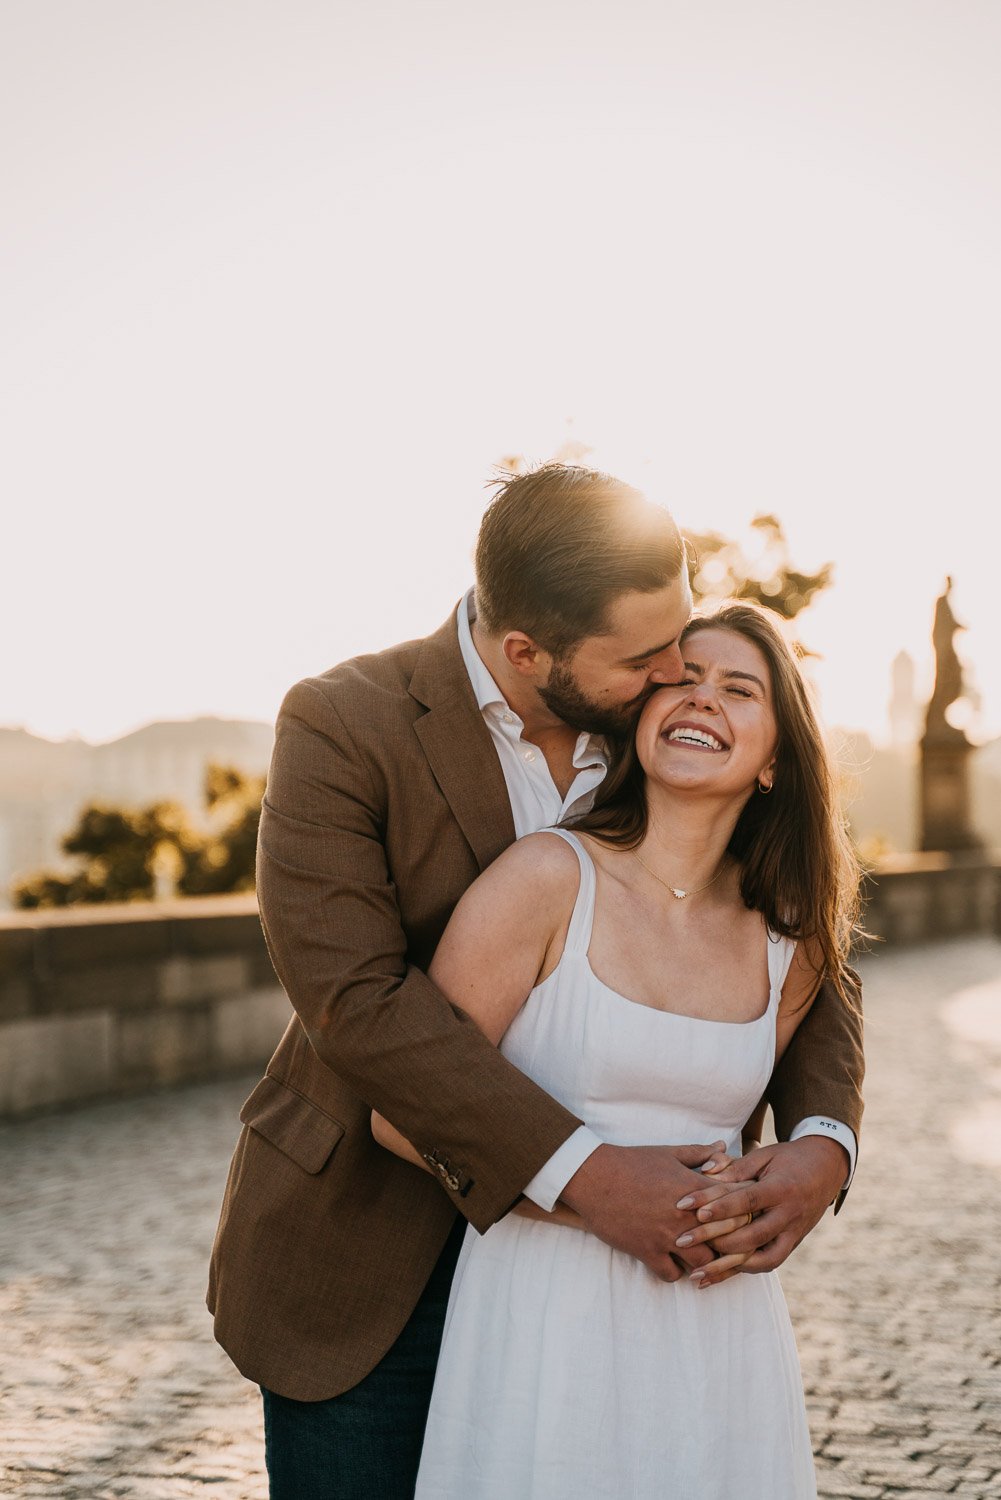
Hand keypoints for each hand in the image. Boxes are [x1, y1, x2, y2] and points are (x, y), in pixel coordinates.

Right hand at [561, 1142, 729, 1280]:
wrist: (594, 1177)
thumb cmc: (631, 1162)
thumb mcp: (668, 1153)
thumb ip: (699, 1153)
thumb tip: (722, 1147)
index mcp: (694, 1189)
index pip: (736, 1204)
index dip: (744, 1210)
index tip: (745, 1215)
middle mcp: (685, 1216)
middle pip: (726, 1240)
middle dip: (732, 1242)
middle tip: (731, 1244)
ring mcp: (666, 1237)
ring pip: (703, 1262)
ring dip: (704, 1260)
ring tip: (702, 1256)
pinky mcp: (647, 1252)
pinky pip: (672, 1275)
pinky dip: (676, 1272)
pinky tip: (674, 1262)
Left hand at [671, 1137, 849, 1288]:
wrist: (828, 1168)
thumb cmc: (789, 1158)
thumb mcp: (765, 1155)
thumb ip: (736, 1167)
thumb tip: (704, 1172)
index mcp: (782, 1188)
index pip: (747, 1200)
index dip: (720, 1206)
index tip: (691, 1210)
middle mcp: (790, 1215)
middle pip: (750, 1234)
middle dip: (714, 1239)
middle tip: (682, 1241)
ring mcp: (793, 1233)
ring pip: (761, 1258)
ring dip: (727, 1267)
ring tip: (696, 1272)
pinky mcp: (792, 1244)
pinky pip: (768, 1263)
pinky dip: (742, 1271)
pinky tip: (716, 1277)